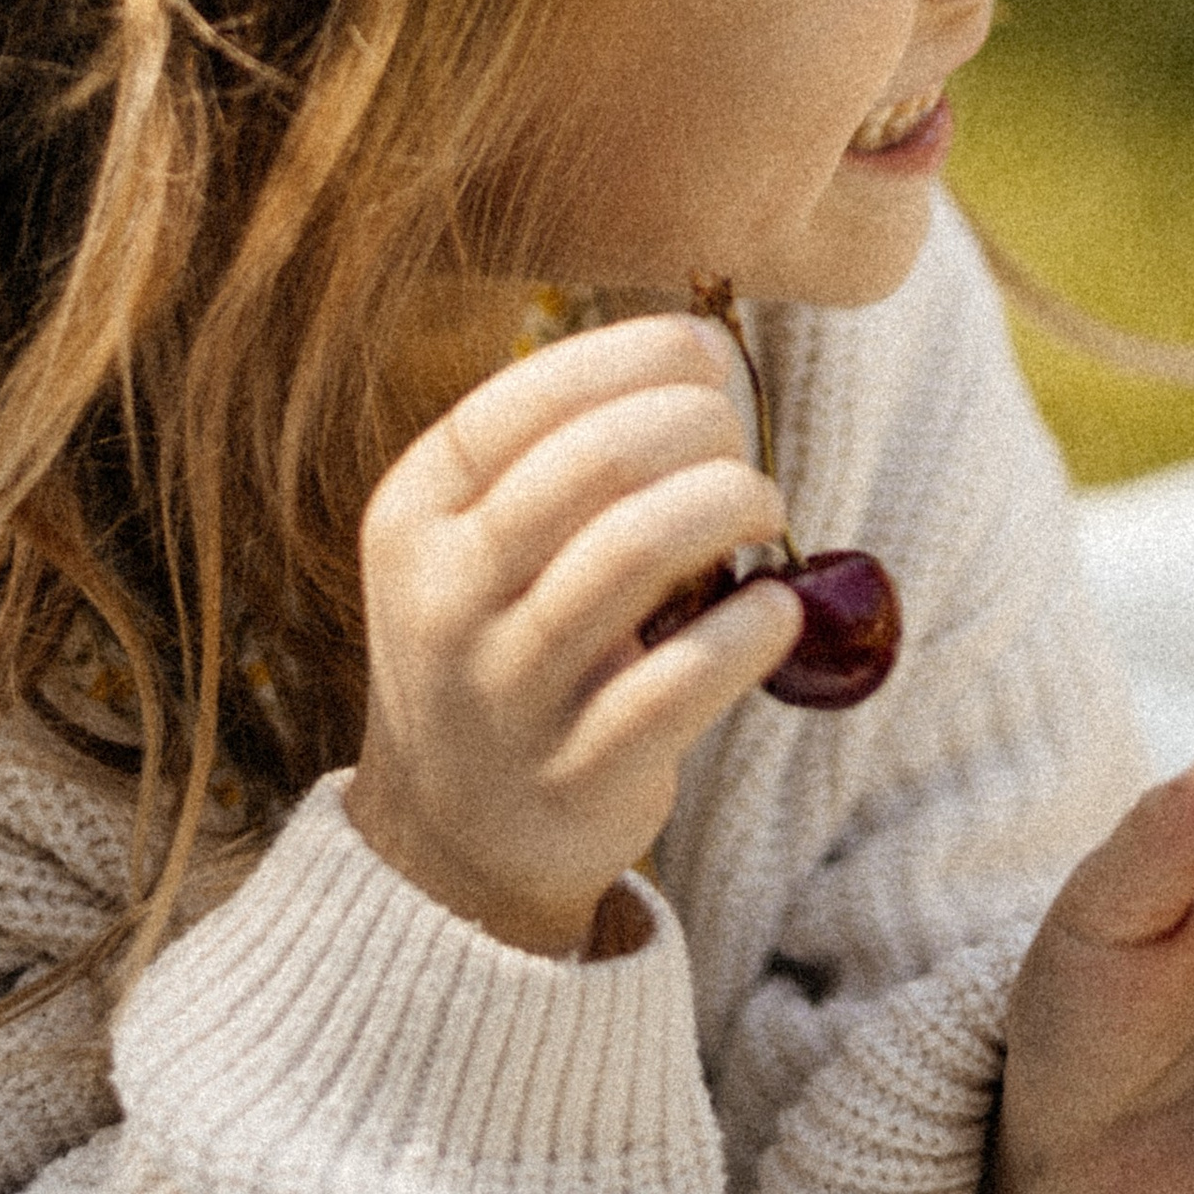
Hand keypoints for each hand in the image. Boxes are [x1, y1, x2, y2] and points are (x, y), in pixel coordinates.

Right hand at [348, 314, 799, 957]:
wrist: (454, 841)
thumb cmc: (499, 646)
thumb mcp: (475, 545)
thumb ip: (556, 456)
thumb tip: (698, 354)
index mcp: (414, 514)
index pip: (526, 398)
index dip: (637, 355)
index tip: (709, 352)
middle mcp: (443, 597)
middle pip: (596, 461)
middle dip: (698, 427)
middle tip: (738, 448)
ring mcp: (506, 692)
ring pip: (636, 550)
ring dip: (732, 505)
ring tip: (765, 508)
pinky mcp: (579, 774)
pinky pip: (684, 676)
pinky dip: (754, 626)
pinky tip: (778, 607)